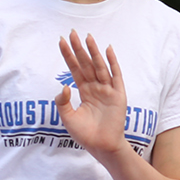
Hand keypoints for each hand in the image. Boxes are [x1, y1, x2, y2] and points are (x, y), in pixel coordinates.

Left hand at [55, 30, 128, 157]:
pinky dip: (112, 63)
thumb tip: (63, 86)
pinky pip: (115, 76)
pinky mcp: (118, 95)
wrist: (102, 147)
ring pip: (99, 66)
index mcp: (84, 91)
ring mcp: (107, 90)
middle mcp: (96, 87)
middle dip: (79, 49)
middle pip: (86, 64)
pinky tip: (108, 50)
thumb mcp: (68, 118)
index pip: (75, 69)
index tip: (61, 41)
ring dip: (93, 52)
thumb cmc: (86, 134)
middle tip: (72, 32)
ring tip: (87, 37)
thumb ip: (62, 102)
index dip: (68, 56)